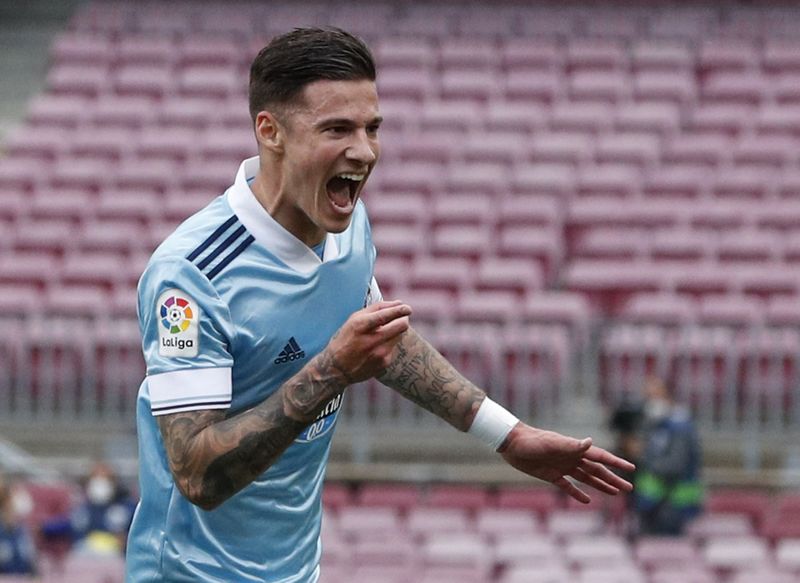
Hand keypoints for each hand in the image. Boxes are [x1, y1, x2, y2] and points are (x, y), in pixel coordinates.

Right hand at [324, 300, 411, 383]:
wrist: (337, 369)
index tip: (407, 308)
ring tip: (383, 333)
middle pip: (401, 326)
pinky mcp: (385, 363)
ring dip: (396, 331)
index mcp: (361, 326)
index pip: (385, 315)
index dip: (400, 310)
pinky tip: (376, 348)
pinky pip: (394, 347)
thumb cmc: (346, 339)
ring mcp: (379, 354)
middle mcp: (371, 341)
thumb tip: (399, 303)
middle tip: (402, 317)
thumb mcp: (354, 319)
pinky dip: (389, 344)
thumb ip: (376, 308)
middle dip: (404, 319)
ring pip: (400, 335)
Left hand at [499, 424, 634, 503]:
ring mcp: (562, 467)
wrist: (512, 444)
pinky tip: (588, 500)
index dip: (616, 463)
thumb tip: (590, 442)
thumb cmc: (532, 440)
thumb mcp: (552, 443)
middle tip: (629, 488)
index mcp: (575, 448)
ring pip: (586, 478)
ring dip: (600, 485)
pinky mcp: (551, 476)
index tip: (631, 469)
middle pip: (597, 470)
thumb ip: (571, 445)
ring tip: (614, 493)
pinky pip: (568, 487)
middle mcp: (571, 458)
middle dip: (613, 479)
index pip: (600, 456)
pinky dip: (578, 494)